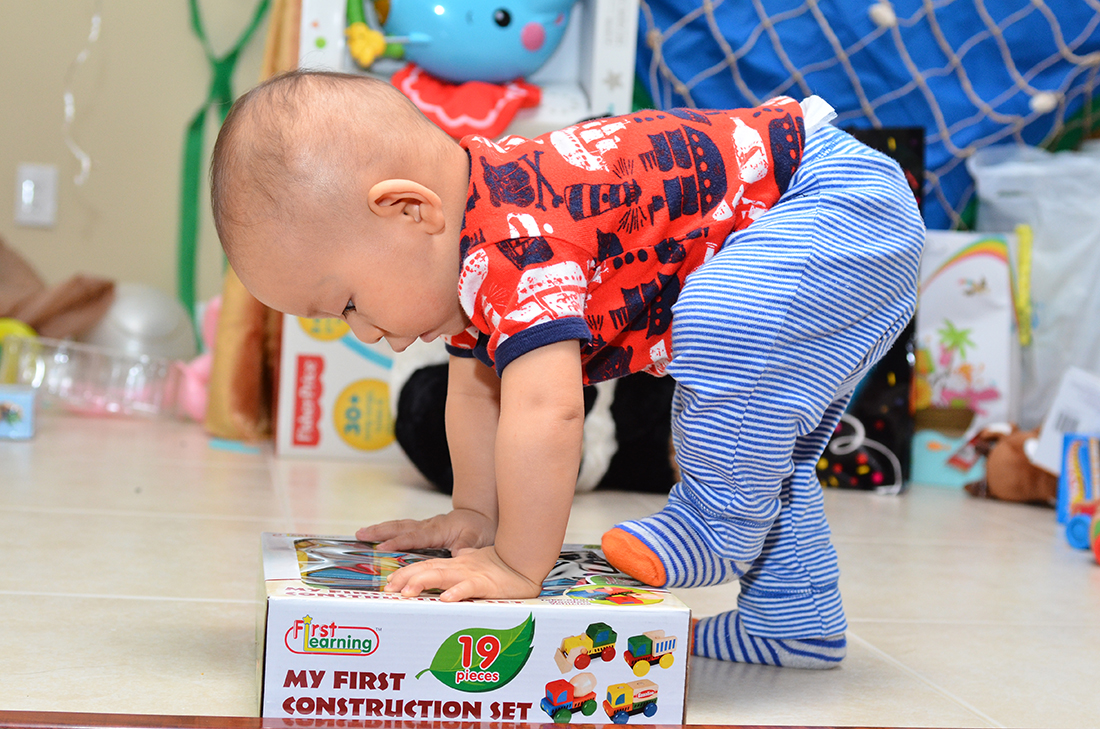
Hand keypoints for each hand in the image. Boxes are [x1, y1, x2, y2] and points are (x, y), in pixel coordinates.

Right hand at [355, 508, 494, 553]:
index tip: (381, 547)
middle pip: (400, 527)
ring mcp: (424, 527)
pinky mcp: (423, 530)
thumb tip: (457, 555)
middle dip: (379, 531)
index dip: (397, 542)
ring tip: (360, 533)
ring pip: (399, 526)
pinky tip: (377, 536)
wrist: (481, 517)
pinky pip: (402, 530)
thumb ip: (465, 546)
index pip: (414, 537)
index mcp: (438, 530)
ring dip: (380, 529)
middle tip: (360, 534)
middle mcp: (428, 526)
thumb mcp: (476, 538)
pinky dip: (388, 531)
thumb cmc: (480, 528)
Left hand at [384, 545, 541, 600]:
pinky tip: (445, 599)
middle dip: (406, 577)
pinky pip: (469, 587)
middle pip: (427, 569)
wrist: (524, 561)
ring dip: (423, 582)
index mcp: (454, 565)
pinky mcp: (486, 583)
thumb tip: (448, 570)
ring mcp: (471, 574)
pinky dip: (457, 592)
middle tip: (389, 588)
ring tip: (407, 592)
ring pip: (443, 576)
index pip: (425, 566)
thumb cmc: (500, 566)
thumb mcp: (474, 567)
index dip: (406, 573)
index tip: (389, 583)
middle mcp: (458, 567)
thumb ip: (459, 568)